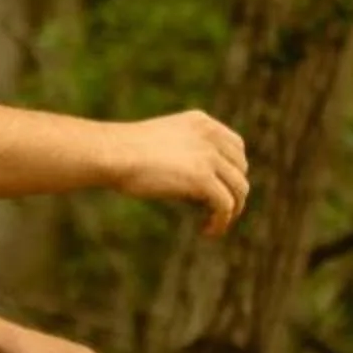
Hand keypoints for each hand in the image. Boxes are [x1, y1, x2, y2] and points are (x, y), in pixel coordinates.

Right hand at [106, 110, 248, 236]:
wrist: (112, 153)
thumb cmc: (125, 152)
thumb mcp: (164, 143)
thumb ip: (186, 154)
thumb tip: (203, 191)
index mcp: (201, 122)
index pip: (236, 147)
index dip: (233, 171)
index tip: (220, 189)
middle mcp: (210, 136)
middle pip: (240, 170)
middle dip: (232, 192)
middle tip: (213, 211)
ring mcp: (209, 156)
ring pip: (238, 189)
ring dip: (230, 211)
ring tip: (212, 224)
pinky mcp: (203, 179)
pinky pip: (226, 206)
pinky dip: (221, 222)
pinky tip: (206, 230)